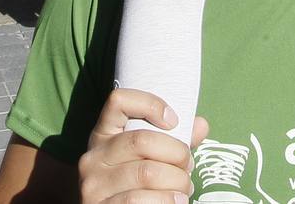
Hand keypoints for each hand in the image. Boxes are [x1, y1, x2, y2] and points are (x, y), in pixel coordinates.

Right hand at [78, 88, 208, 203]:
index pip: (118, 101)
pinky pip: (139, 200)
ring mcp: (94, 184)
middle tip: (188, 165)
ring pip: (146, 173)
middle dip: (177, 153)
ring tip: (184, 188)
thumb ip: (172, 141)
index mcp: (103, 135)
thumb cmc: (132, 184)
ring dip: (177, 182)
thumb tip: (201, 125)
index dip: (150, 104)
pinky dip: (167, 201)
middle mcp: (93, 157)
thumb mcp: (144, 158)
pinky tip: (176, 202)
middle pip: (142, 140)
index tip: (174, 121)